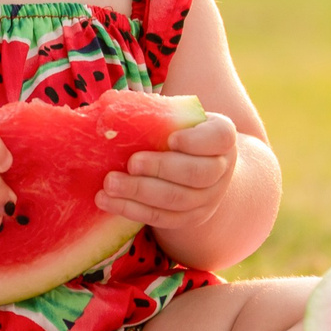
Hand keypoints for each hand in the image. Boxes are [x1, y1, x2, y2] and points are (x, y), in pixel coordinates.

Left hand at [97, 112, 238, 234]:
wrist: (199, 165)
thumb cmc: (181, 132)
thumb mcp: (178, 118)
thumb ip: (157, 114)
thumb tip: (112, 112)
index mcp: (221, 137)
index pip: (219, 138)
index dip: (196, 141)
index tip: (170, 139)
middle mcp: (221, 169)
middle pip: (197, 174)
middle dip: (161, 168)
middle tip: (131, 163)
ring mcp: (208, 198)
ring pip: (177, 200)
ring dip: (140, 192)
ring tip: (110, 184)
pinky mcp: (189, 218)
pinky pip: (162, 218)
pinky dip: (133, 210)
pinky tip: (108, 201)